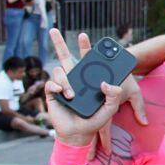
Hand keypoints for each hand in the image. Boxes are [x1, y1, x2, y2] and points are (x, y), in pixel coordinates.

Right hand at [45, 29, 147, 149]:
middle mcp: (74, 79)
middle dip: (58, 43)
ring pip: (59, 70)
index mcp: (89, 80)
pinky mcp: (53, 94)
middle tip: (54, 30)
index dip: (85, 47)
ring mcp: (63, 85)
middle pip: (65, 57)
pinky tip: (63, 94)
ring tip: (72, 95)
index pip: (87, 60)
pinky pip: (51, 83)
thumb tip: (106, 83)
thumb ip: (113, 95)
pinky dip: (57, 86)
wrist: (79, 134)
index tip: (84, 36)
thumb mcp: (111, 109)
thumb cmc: (95, 121)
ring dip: (66, 81)